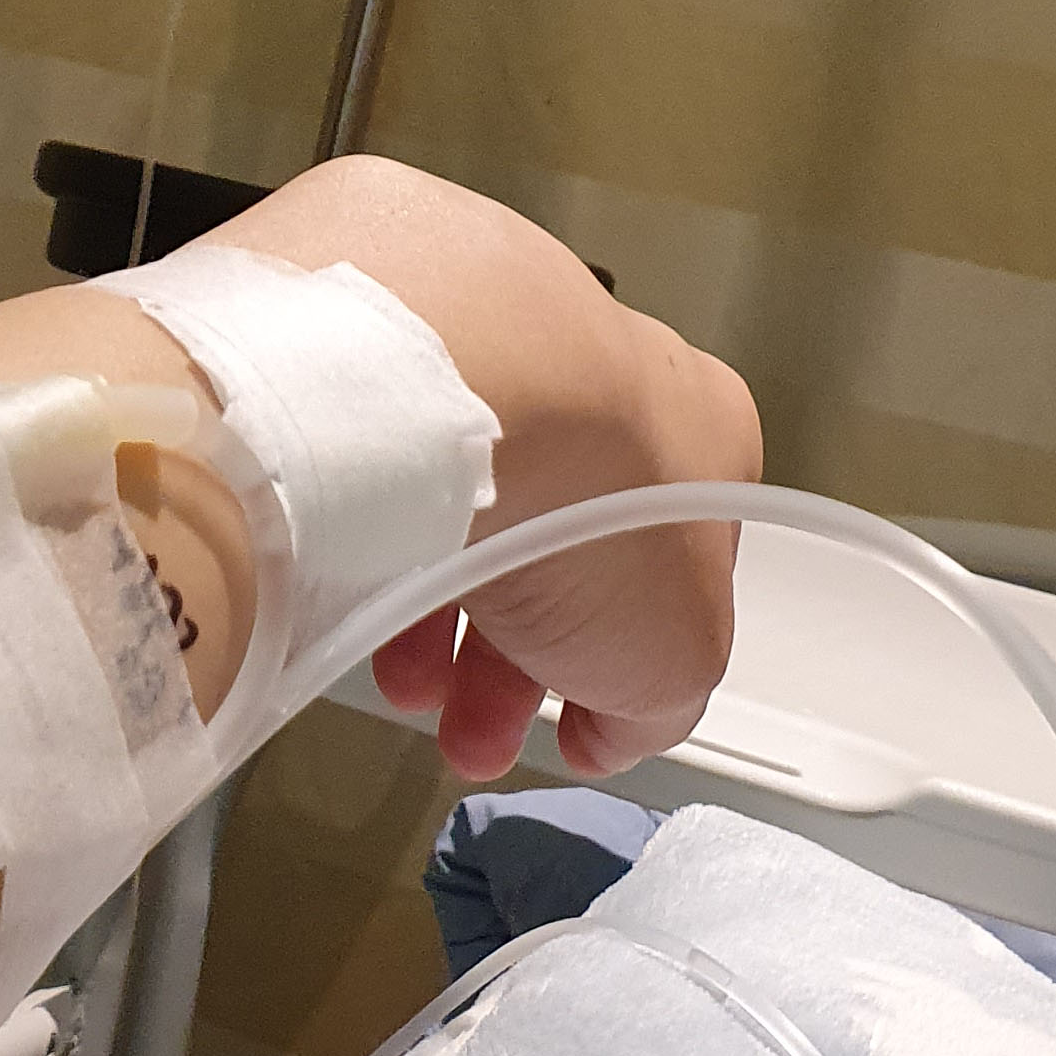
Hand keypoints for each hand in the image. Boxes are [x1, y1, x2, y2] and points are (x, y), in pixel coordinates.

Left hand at [219, 159, 760, 782]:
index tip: (569, 721)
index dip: (614, 660)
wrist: (450, 390)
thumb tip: (618, 728)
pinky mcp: (381, 327)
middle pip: (551, 538)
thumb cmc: (581, 496)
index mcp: (699, 430)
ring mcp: (487, 337)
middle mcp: (597, 364)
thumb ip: (658, 700)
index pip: (662, 565)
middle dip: (507, 656)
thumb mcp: (674, 658)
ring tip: (396, 674)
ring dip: (427, 604)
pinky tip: (356, 579)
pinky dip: (368, 519)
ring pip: (457, 493)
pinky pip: (378, 452)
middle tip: (467, 724)